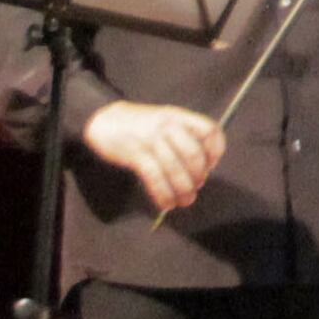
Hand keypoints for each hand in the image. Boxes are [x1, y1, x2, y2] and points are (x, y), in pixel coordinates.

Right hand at [84, 102, 227, 210]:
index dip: (215, 151)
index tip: (211, 165)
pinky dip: (163, 193)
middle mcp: (167, 125)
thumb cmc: (140, 124)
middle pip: (193, 154)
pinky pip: (154, 178)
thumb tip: (203, 167)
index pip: (209, 130)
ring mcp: (150, 139)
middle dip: (198, 176)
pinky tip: (166, 203)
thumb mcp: (166, 119)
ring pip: (174, 169)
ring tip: (185, 200)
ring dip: (183, 190)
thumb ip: (184, 136)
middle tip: (197, 186)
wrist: (104, 119)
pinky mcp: (135, 154)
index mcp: (178, 116)